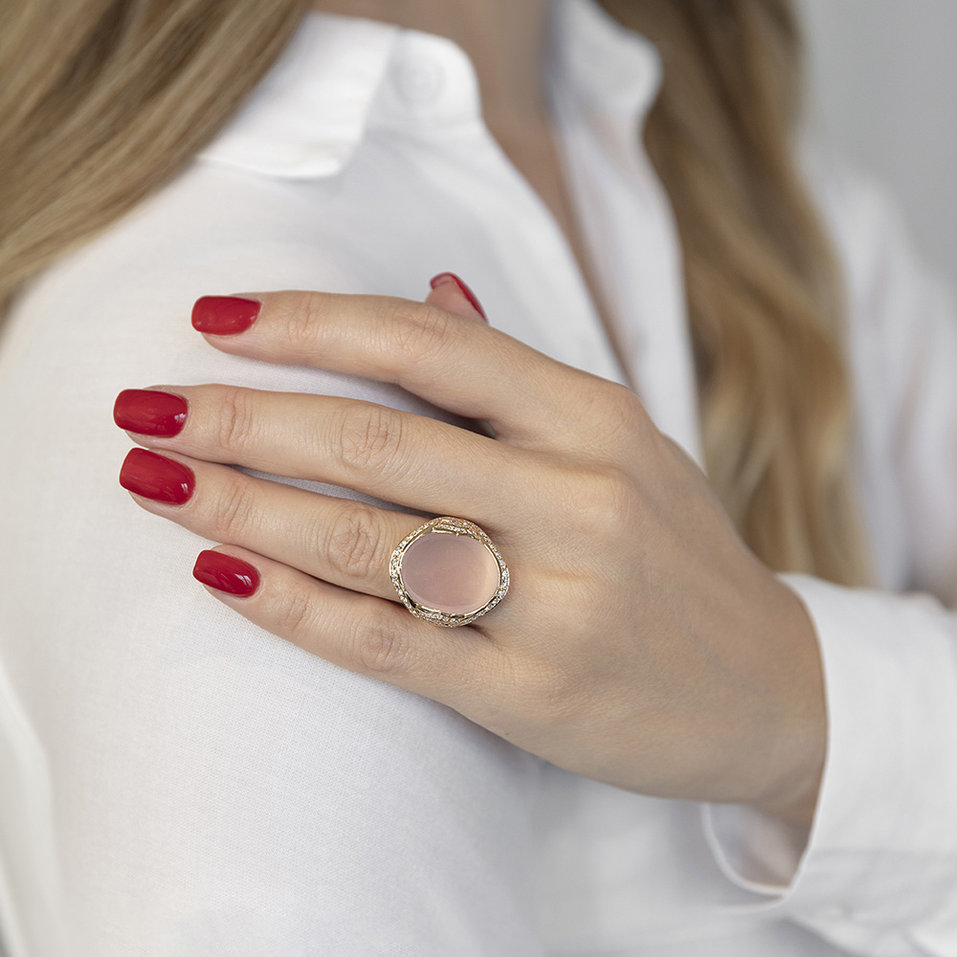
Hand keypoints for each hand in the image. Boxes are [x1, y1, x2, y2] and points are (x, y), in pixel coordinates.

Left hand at [114, 278, 825, 827]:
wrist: (771, 685)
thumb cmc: (676, 554)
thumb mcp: (621, 445)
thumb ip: (518, 375)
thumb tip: (431, 293)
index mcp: (595, 418)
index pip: (429, 345)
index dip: (311, 324)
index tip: (215, 319)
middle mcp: (578, 499)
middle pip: (378, 442)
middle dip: (244, 420)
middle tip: (146, 409)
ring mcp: (558, 602)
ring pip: (370, 541)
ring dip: (245, 509)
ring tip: (156, 484)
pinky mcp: (532, 694)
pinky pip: (389, 644)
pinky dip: (296, 609)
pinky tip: (225, 578)